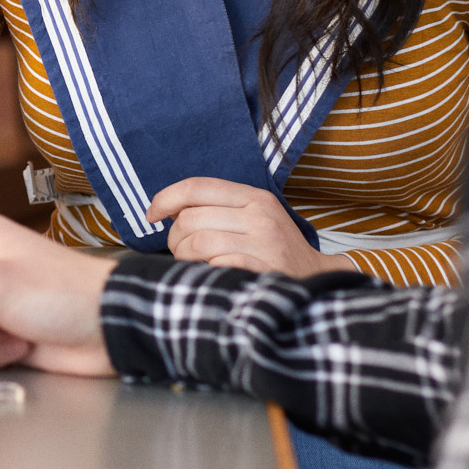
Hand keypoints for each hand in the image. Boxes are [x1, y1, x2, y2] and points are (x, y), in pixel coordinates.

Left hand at [145, 177, 346, 275]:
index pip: (196, 187)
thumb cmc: (274, 250)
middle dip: (174, 239)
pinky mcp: (263, 270)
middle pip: (189, 219)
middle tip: (182, 251)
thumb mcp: (252, 218)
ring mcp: (264, 244)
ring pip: (196, 243)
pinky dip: (205, 272)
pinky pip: (214, 265)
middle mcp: (260, 216)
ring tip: (195, 265)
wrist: (317, 281)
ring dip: (185, 258)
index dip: (165, 199)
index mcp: (255, 197)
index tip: (151, 215)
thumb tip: (165, 210)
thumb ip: (215, 209)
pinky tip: (213, 275)